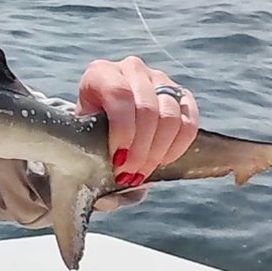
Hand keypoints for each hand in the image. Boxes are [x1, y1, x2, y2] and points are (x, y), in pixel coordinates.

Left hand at [78, 55, 198, 187]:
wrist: (103, 116)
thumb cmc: (89, 129)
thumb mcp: (82, 139)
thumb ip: (92, 165)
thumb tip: (106, 201)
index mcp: (101, 73)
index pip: (119, 96)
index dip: (122, 131)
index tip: (118, 161)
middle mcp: (131, 69)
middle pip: (147, 109)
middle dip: (140, 149)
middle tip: (131, 174)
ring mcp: (159, 79)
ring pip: (170, 115)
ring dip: (158, 150)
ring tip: (144, 170)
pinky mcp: (181, 94)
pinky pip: (189, 120)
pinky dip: (178, 145)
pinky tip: (163, 160)